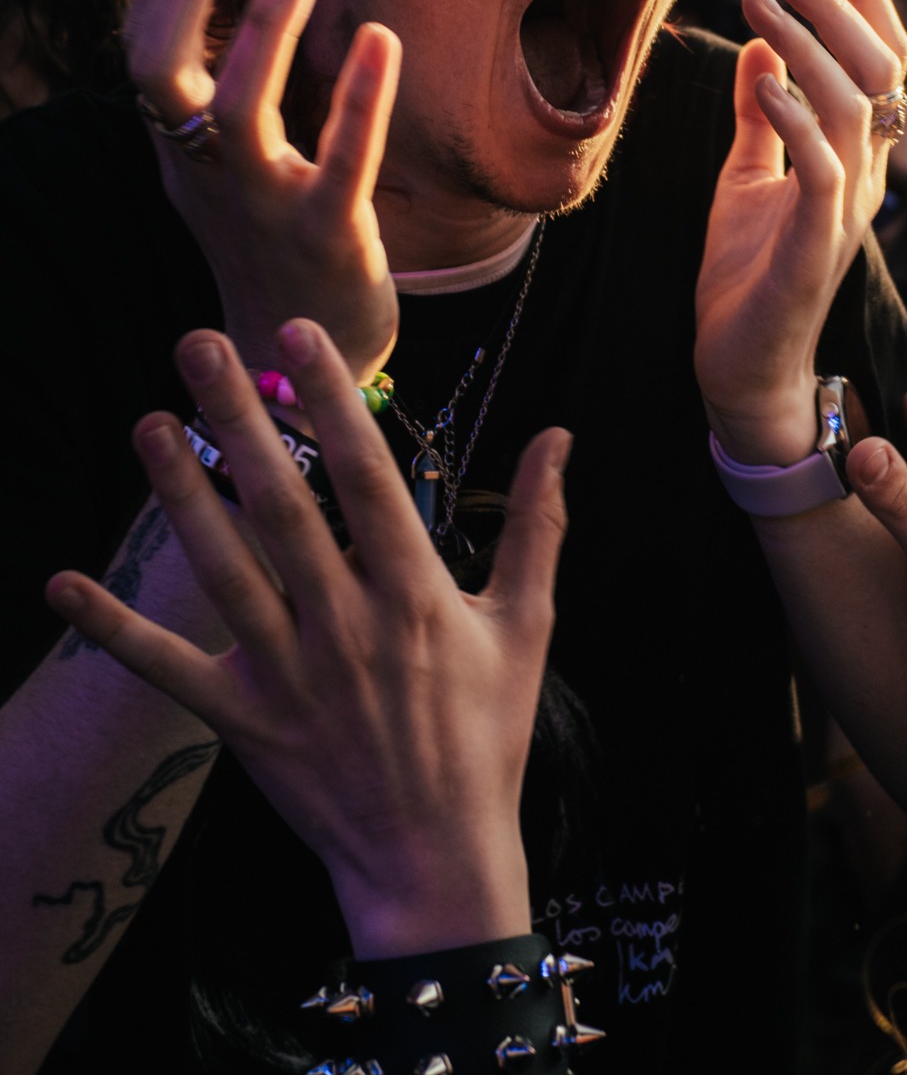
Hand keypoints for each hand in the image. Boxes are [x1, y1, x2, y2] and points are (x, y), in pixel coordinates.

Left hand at [46, 321, 568, 957]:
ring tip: (147, 423)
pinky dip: (114, 630)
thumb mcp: (527, 626)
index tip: (299, 334)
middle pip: (280, 506)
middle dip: (237, 420)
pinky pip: (168, 670)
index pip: (365, 477)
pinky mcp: (242, 723)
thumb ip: (539, 526)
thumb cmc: (488, 735)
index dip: (333, 401)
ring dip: (178, 494)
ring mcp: (288, 674)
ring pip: (223, 569)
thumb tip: (558, 436)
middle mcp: (345, 625)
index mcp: (414, 594)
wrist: (436, 859)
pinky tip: (60, 586)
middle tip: (198, 343)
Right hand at [126, 0, 399, 380]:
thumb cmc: (269, 235)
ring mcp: (264, 205)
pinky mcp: (329, 235)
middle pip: (160, 65)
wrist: (298, 357)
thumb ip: (219, 81)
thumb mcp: (224, 159)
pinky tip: (382, 36)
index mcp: (179, 146)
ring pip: (239, 107)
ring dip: (267, 21)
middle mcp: (206, 171)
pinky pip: (341, 160)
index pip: (141, 44)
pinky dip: (361, 96)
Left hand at [695, 0, 906, 466]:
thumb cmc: (748, 274)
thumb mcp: (746, 176)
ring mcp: (846, 208)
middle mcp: (865, 174)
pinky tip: (761, 76)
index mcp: (855, 154)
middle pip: (878, 66)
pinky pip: (820, 165)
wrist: (741, 364)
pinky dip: (792, 114)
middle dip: (834, 1)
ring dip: (806, 41)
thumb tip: (760, 45)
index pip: (882, 57)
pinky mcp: (814, 241)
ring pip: (852, 103)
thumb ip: (760, 115)